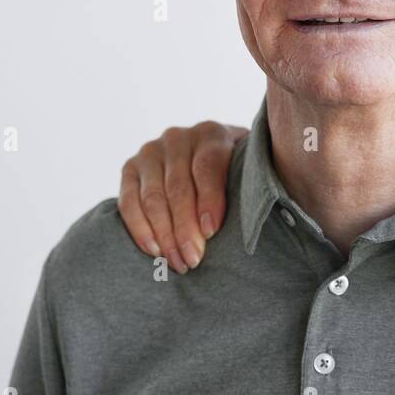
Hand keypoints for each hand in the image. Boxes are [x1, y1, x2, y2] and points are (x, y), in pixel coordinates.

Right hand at [117, 121, 248, 272]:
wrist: (205, 155)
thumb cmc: (234, 171)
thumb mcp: (248, 169)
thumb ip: (252, 182)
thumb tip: (266, 213)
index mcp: (212, 134)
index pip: (208, 166)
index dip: (209, 200)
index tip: (211, 231)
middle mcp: (178, 138)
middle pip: (178, 187)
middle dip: (185, 228)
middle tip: (193, 259)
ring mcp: (150, 151)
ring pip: (153, 197)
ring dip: (164, 234)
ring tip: (177, 261)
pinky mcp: (130, 168)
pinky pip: (128, 201)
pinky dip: (139, 228)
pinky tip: (154, 250)